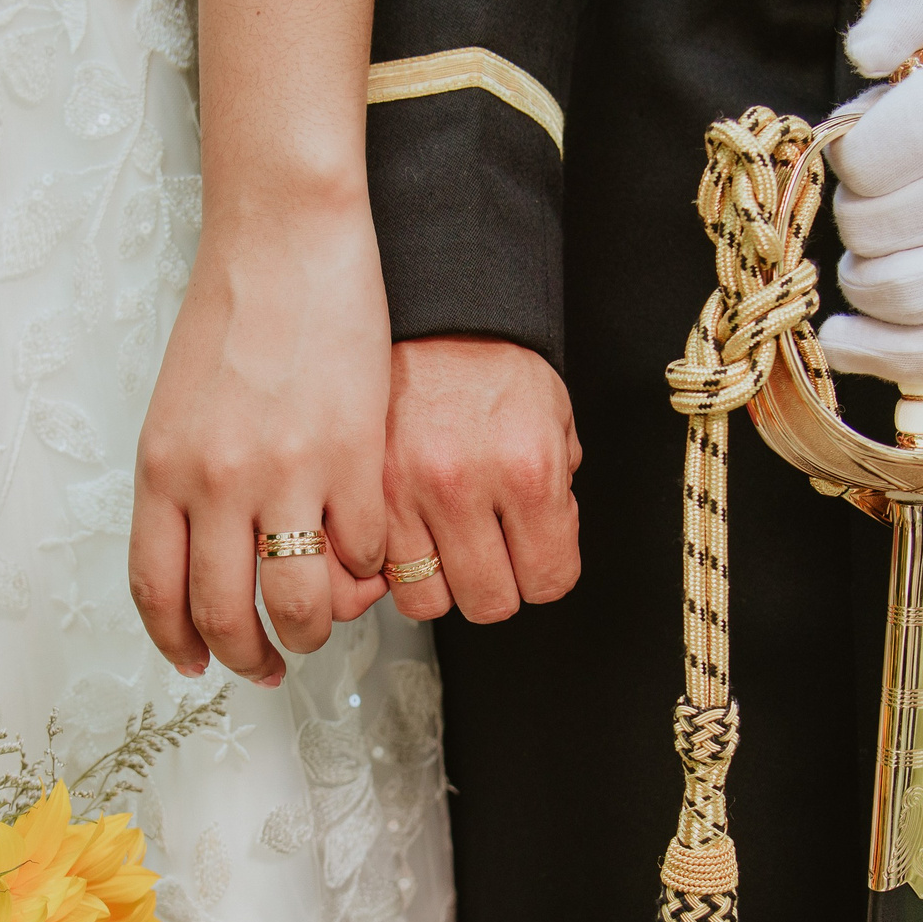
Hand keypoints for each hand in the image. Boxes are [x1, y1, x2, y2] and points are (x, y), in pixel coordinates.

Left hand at [129, 191, 390, 686]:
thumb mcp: (177, 409)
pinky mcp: (351, 458)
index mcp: (162, 472)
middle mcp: (215, 484)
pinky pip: (361, 550)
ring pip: (297, 601)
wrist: (284, 241)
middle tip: (269, 664)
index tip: (198, 662)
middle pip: (225, 613)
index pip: (158, 591)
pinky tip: (365, 554)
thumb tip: (203, 554)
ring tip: (320, 623)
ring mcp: (285, 474)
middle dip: (249, 656)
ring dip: (311, 629)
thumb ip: (183, 483)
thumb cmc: (232, 312)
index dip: (179, 642)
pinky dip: (366, 566)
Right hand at [382, 336, 580, 623]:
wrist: (432, 318)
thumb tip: (548, 540)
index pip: (549, 580)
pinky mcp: (361, 493)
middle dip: (499, 584)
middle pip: (489, 602)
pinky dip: (393, 568)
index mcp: (527, 471)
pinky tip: (410, 540)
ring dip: (441, 584)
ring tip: (447, 550)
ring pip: (426, 600)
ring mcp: (404, 493)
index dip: (547, 573)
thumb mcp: (555, 417)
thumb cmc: (494, 364)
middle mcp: (463, 487)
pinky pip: (375, 570)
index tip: (538, 558)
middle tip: (494, 553)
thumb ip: (561, 485)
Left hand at [820, 0, 922, 383]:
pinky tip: (849, 340)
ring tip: (878, 250)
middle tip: (884, 191)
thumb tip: (859, 51)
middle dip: (859, 209)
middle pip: (872, 227)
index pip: (865, 156)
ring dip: (865, 277)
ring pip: (896, 295)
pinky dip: (885, 355)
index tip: (875, 138)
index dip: (852, 149)